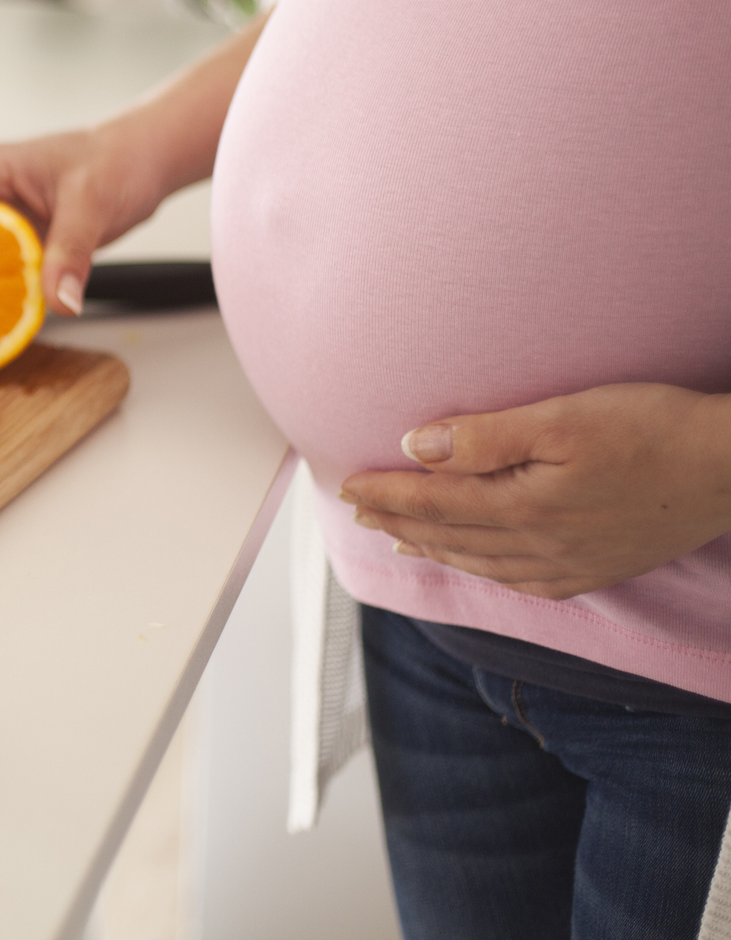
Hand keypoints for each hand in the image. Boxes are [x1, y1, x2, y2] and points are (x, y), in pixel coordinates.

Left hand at [340, 384, 730, 599]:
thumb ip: (483, 437)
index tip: (347, 484)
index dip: (386, 493)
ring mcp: (572, 564)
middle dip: (397, 521)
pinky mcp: (601, 568)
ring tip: (399, 540)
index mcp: (523, 507)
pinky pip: (525, 582)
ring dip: (434, 548)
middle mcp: (540, 546)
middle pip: (449, 534)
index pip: (433, 501)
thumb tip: (414, 447)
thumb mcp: (561, 418)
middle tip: (357, 510)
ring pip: (482, 561)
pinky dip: (487, 572)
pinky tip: (480, 566)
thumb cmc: (652, 429)